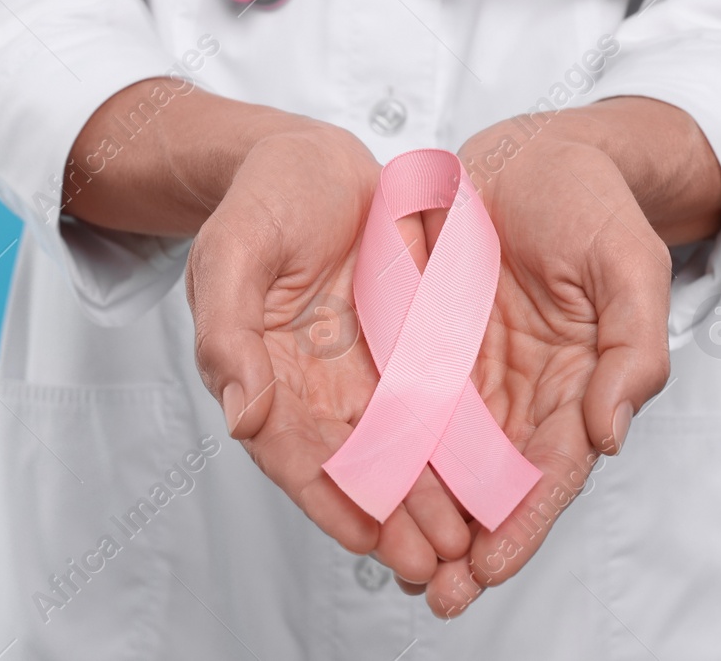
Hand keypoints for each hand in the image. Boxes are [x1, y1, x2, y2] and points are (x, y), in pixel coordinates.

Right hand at [184, 125, 472, 583]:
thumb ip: (227, 332)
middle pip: (355, 465)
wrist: (307, 155)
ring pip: (401, 446)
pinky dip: (457, 445)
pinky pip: (435, 402)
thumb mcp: (230, 252)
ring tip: (470, 543)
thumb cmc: (259, 199)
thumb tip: (240, 414)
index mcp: (263, 372)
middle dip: (394, 518)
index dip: (329, 500)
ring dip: (430, 498)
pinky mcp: (407, 344)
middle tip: (436, 565)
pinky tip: (492, 478)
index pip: (293, 453)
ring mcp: (362, 368)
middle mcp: (314, 384)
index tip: (370, 543)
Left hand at [419, 122, 674, 616]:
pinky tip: (358, 484)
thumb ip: (633, 349)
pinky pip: (403, 400)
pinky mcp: (427, 339)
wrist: (533, 148)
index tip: (489, 569)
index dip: (524, 522)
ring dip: (422, 510)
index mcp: (579, 381)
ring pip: (442, 454)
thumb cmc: (593, 201)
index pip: (551, 470)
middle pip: (493, 480)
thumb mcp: (629, 263)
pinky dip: (387, 446)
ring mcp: (472, 367)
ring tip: (392, 563)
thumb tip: (612, 434)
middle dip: (468, 540)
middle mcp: (522, 388)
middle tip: (436, 594)